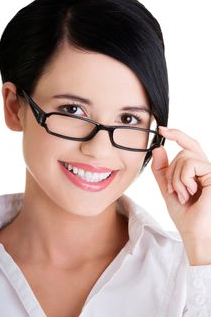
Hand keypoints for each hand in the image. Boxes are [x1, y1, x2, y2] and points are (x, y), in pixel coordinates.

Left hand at [151, 126, 210, 263]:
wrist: (196, 234)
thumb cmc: (186, 216)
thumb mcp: (169, 189)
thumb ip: (162, 170)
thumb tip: (158, 148)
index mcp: (199, 171)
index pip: (189, 146)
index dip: (177, 135)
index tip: (161, 129)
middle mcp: (207, 168)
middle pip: (183, 152)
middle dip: (172, 172)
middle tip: (175, 192)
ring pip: (185, 157)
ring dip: (177, 178)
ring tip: (184, 195)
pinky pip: (191, 164)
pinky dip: (183, 179)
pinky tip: (190, 193)